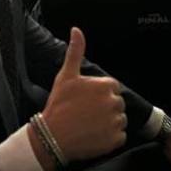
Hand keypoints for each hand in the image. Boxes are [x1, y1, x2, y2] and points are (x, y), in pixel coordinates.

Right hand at [40, 27, 125, 163]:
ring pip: (119, 120)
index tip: (87, 100)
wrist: (52, 136)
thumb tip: (76, 30)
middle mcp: (114, 103)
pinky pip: (119, 137)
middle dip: (105, 108)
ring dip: (108, 123)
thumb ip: (75, 52)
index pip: (112, 88)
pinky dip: (110, 138)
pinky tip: (94, 135)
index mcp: (105, 86)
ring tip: (89, 125)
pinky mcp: (115, 140)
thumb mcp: (66, 76)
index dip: (99, 94)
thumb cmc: (58, 105)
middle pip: (117, 104)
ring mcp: (115, 122)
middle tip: (87, 113)